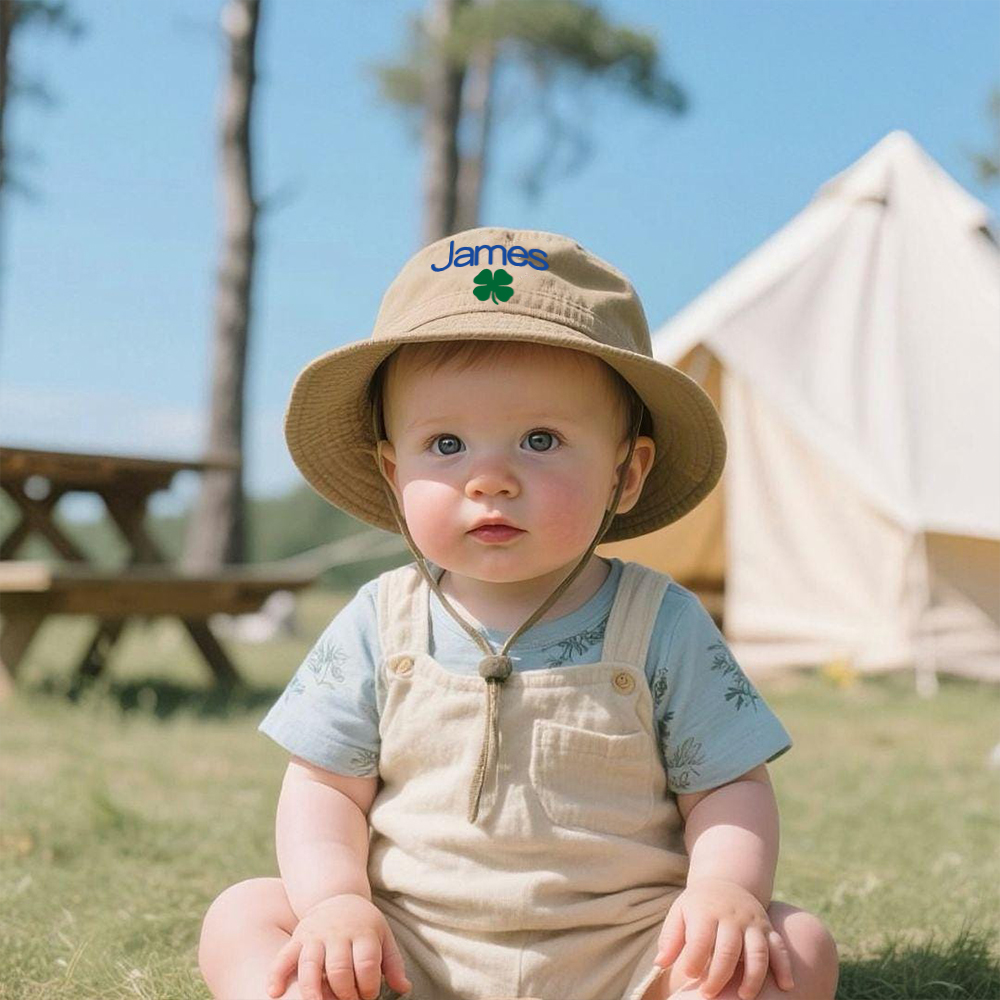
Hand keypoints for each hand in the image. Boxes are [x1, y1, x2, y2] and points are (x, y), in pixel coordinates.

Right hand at [266, 892, 411, 999]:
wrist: (337, 896)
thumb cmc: (363, 925)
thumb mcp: (383, 937)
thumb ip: (392, 963)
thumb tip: (404, 988)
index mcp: (362, 932)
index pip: (366, 963)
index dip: (368, 986)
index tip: (369, 995)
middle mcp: (337, 933)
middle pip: (339, 969)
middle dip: (344, 993)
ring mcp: (315, 936)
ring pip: (310, 965)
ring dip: (313, 991)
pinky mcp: (297, 940)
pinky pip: (283, 957)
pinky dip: (276, 975)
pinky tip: (274, 993)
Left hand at [654, 877, 794, 999]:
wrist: (725, 883)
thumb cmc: (697, 906)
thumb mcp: (679, 913)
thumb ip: (670, 938)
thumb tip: (660, 963)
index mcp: (706, 911)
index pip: (700, 939)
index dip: (693, 961)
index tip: (688, 976)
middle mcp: (731, 916)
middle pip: (728, 950)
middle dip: (719, 976)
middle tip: (709, 995)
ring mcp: (752, 923)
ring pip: (758, 951)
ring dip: (753, 977)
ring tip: (743, 997)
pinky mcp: (768, 929)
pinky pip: (780, 947)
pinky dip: (784, 967)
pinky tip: (786, 986)